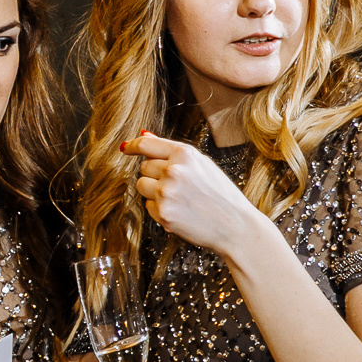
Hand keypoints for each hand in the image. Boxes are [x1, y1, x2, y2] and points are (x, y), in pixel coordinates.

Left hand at [123, 132, 264, 255]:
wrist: (236, 226)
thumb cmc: (220, 194)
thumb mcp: (202, 165)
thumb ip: (173, 152)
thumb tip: (144, 136)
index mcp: (185, 154)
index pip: (146, 145)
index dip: (133, 146)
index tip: (125, 148)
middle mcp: (173, 170)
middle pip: (143, 167)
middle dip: (155, 175)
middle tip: (178, 186)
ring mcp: (166, 192)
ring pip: (141, 186)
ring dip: (153, 192)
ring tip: (179, 199)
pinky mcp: (163, 213)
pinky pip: (148, 206)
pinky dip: (159, 210)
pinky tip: (180, 212)